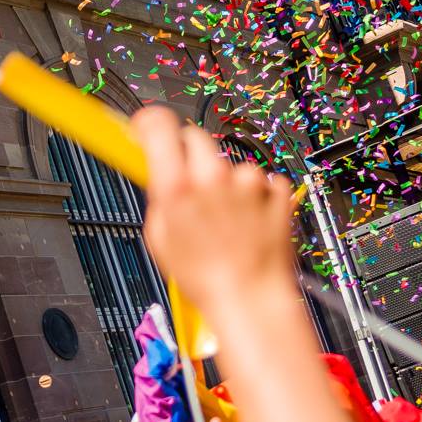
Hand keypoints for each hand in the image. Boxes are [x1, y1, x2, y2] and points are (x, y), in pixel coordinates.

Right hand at [133, 106, 297, 312]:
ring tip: (225, 220)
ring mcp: (247, 183)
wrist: (252, 299)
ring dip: (226, 183)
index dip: (150, 122)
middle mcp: (213, 178)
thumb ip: (159, 198)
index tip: (147, 128)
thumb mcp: (160, 240)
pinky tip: (248, 223)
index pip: (159, 126)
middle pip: (195, 138)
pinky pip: (260, 181)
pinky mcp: (274, 191)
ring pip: (229, 165)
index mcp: (178, 189)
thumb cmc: (206, 279)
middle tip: (188, 182)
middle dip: (188, 154)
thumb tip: (155, 171)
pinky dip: (255, 197)